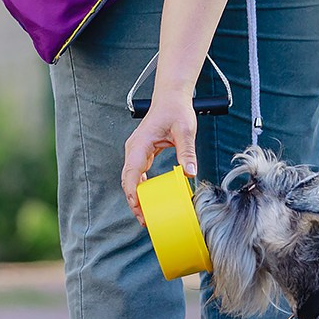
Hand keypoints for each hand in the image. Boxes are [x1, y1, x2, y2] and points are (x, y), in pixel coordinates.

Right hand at [120, 94, 197, 223]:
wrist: (171, 98)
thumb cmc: (176, 111)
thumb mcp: (185, 131)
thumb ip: (186, 152)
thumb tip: (190, 173)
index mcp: (139, 144)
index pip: (131, 172)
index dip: (132, 192)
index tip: (138, 207)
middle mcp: (133, 149)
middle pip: (128, 180)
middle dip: (134, 201)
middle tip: (145, 220)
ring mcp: (136, 151)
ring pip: (130, 178)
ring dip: (136, 196)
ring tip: (146, 214)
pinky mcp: (142, 153)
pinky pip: (137, 174)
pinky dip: (141, 187)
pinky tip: (150, 198)